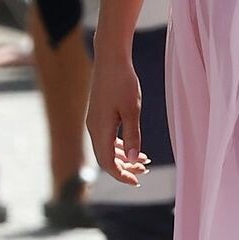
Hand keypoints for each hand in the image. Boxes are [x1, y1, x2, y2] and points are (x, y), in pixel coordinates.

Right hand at [86, 53, 151, 184]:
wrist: (110, 58)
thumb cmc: (123, 82)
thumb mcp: (132, 110)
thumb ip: (133, 136)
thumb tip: (132, 159)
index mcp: (100, 129)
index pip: (107, 162)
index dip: (121, 175)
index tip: (136, 181)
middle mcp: (94, 128)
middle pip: (106, 158)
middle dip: (124, 168)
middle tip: (144, 171)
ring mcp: (94, 121)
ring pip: (106, 149)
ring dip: (123, 157)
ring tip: (143, 160)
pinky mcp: (98, 115)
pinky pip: (106, 138)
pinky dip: (119, 146)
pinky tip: (131, 147)